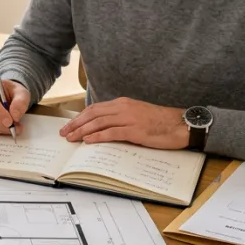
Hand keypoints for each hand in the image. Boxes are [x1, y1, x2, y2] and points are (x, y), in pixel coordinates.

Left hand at [59, 97, 187, 148]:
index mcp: (122, 103)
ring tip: (71, 138)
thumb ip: (120, 118)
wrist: (179, 124)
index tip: (69, 125)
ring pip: (99, 123)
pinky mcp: (135, 130)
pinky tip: (88, 141)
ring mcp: (129, 118)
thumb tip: (103, 127)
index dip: (80, 117)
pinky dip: (97, 137)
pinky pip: (111, 133)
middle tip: (64, 133)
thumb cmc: (159, 122)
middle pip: (93, 114)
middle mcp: (123, 108)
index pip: (95, 109)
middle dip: (76, 124)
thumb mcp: (136, 115)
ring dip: (82, 131)